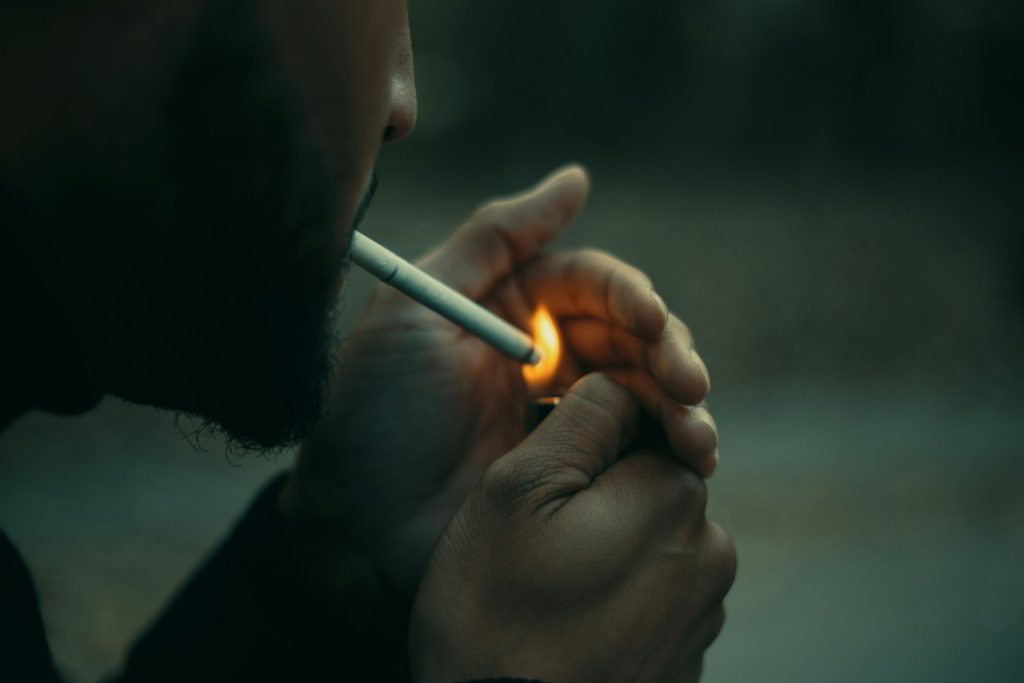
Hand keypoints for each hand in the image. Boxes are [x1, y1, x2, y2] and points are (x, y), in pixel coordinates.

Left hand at [280, 165, 716, 591]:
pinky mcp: (577, 474)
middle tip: (689, 384)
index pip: (592, 285)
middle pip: (633, 336)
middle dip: (669, 353)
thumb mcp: (420, 304)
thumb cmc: (378, 408)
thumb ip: (496, 236)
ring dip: (682, 407)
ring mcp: (565, 417)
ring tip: (700, 438)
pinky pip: (637, 452)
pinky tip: (693, 463)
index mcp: (512, 308)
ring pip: (646, 393)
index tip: (651, 319)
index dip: (629, 295)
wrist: (358, 525)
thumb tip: (579, 176)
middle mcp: (546, 355)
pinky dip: (670, 453)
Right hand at [410, 374, 735, 682]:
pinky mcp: (686, 660)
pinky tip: (565, 630)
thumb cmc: (497, 616)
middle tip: (529, 547)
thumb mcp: (516, 490)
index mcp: (672, 496)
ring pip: (644, 542)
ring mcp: (703, 614)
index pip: (638, 425)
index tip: (536, 493)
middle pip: (642, 485)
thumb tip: (622, 386)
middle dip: (592, 500)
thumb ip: (581, 418)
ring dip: (601, 552)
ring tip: (544, 596)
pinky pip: (649, 600)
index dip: (577, 449)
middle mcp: (709, 551)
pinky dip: (612, 603)